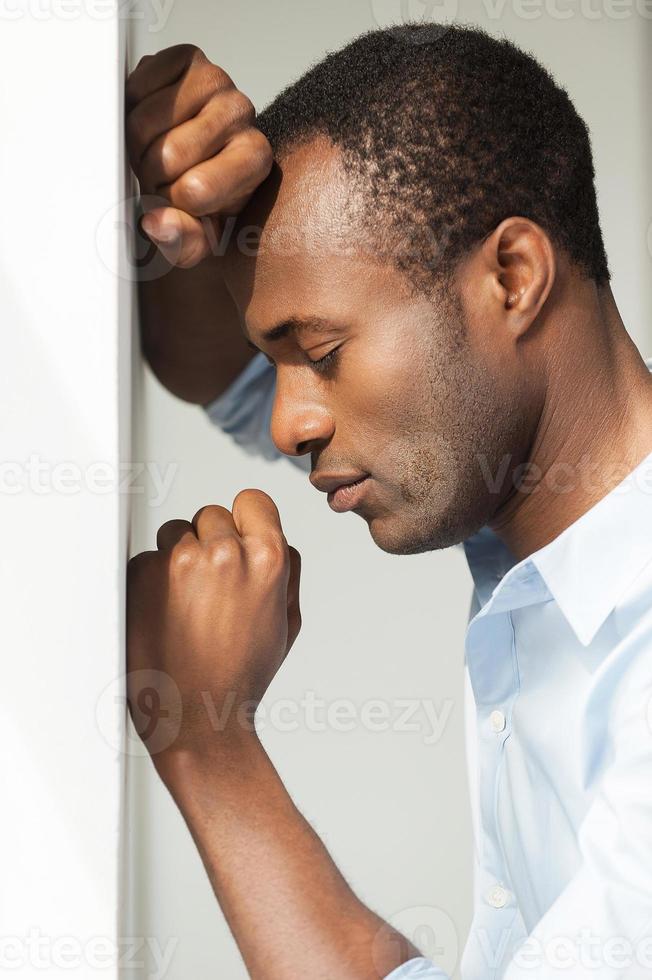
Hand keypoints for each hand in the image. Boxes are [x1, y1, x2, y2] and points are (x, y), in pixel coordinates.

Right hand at [125, 44, 272, 266]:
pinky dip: (131, 109)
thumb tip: (158, 221)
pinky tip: (150, 122)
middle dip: (151, 175)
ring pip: (143, 123)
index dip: (172, 202)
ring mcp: (215, 80)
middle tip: (161, 176)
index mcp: (255, 158)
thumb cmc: (204, 202)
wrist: (194, 162)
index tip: (178, 202)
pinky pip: (136, 88)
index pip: (194, 190)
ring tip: (154, 150)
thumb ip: (182, 243)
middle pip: (166, 156)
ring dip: (137, 144)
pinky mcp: (185, 58)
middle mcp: (242, 112)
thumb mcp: (197, 240)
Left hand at [126, 490, 301, 770]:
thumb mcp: (287, 620)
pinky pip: (148, 557)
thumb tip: (272, 535)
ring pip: (176, 532)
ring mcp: (178, 562)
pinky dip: (152, 579)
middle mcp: (224, 553)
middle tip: (212, 589)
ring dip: (180, 557)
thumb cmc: (243, 674)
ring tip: (187, 604)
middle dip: (211, 542)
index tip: (238, 540)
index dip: (245, 521)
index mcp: (268, 558)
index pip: (253, 500)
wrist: (197, 718)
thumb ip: (286, 569)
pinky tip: (164, 614)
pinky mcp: (141, 575)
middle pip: (212, 514)